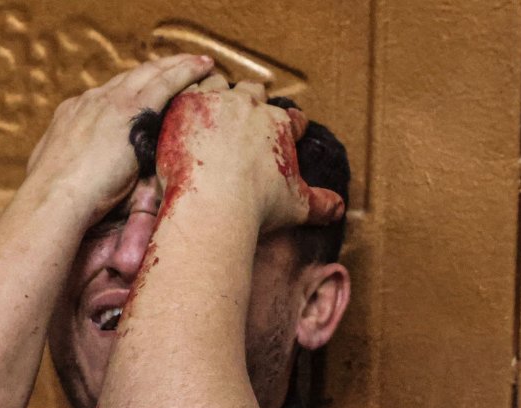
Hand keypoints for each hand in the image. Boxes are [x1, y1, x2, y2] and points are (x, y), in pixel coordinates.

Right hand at [23, 54, 215, 226]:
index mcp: (70, 115)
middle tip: (177, 67)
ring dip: (175, 66)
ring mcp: (110, 102)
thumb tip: (76, 176)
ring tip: (198, 63)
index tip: (142, 91)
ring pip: (149, 73)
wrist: (54, 198)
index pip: (105, 96)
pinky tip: (202, 68)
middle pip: (129, 78)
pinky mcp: (130, 109)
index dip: (127, 91)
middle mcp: (89, 101)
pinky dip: (185, 72)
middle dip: (154, 71)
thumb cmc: (54, 201)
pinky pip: (165, 82)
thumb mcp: (54, 176)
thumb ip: (71, 167)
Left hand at [154, 76, 343, 231]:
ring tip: (210, 105)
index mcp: (279, 124)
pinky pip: (187, 89)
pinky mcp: (186, 105)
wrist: (213, 203)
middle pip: (254, 93)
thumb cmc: (255, 206)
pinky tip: (182, 108)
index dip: (288, 126)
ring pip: (219, 85)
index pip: (290, 118)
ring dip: (217, 93)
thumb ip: (321, 204)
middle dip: (251, 101)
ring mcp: (218, 102)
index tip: (284, 133)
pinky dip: (186, 96)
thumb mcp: (297, 206)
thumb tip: (339, 209)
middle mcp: (251, 106)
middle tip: (243, 114)